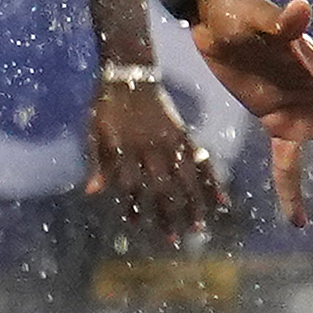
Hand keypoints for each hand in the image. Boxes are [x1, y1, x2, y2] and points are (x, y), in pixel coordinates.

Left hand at [86, 74, 227, 235]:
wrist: (130, 74)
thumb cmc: (106, 106)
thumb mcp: (94, 131)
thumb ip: (97, 162)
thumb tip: (92, 192)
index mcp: (129, 148)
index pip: (132, 183)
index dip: (134, 205)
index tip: (134, 224)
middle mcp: (153, 148)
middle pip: (163, 186)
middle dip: (168, 213)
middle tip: (172, 239)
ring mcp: (172, 142)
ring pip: (186, 177)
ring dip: (193, 203)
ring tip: (198, 225)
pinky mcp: (185, 135)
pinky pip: (202, 159)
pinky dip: (212, 179)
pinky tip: (221, 199)